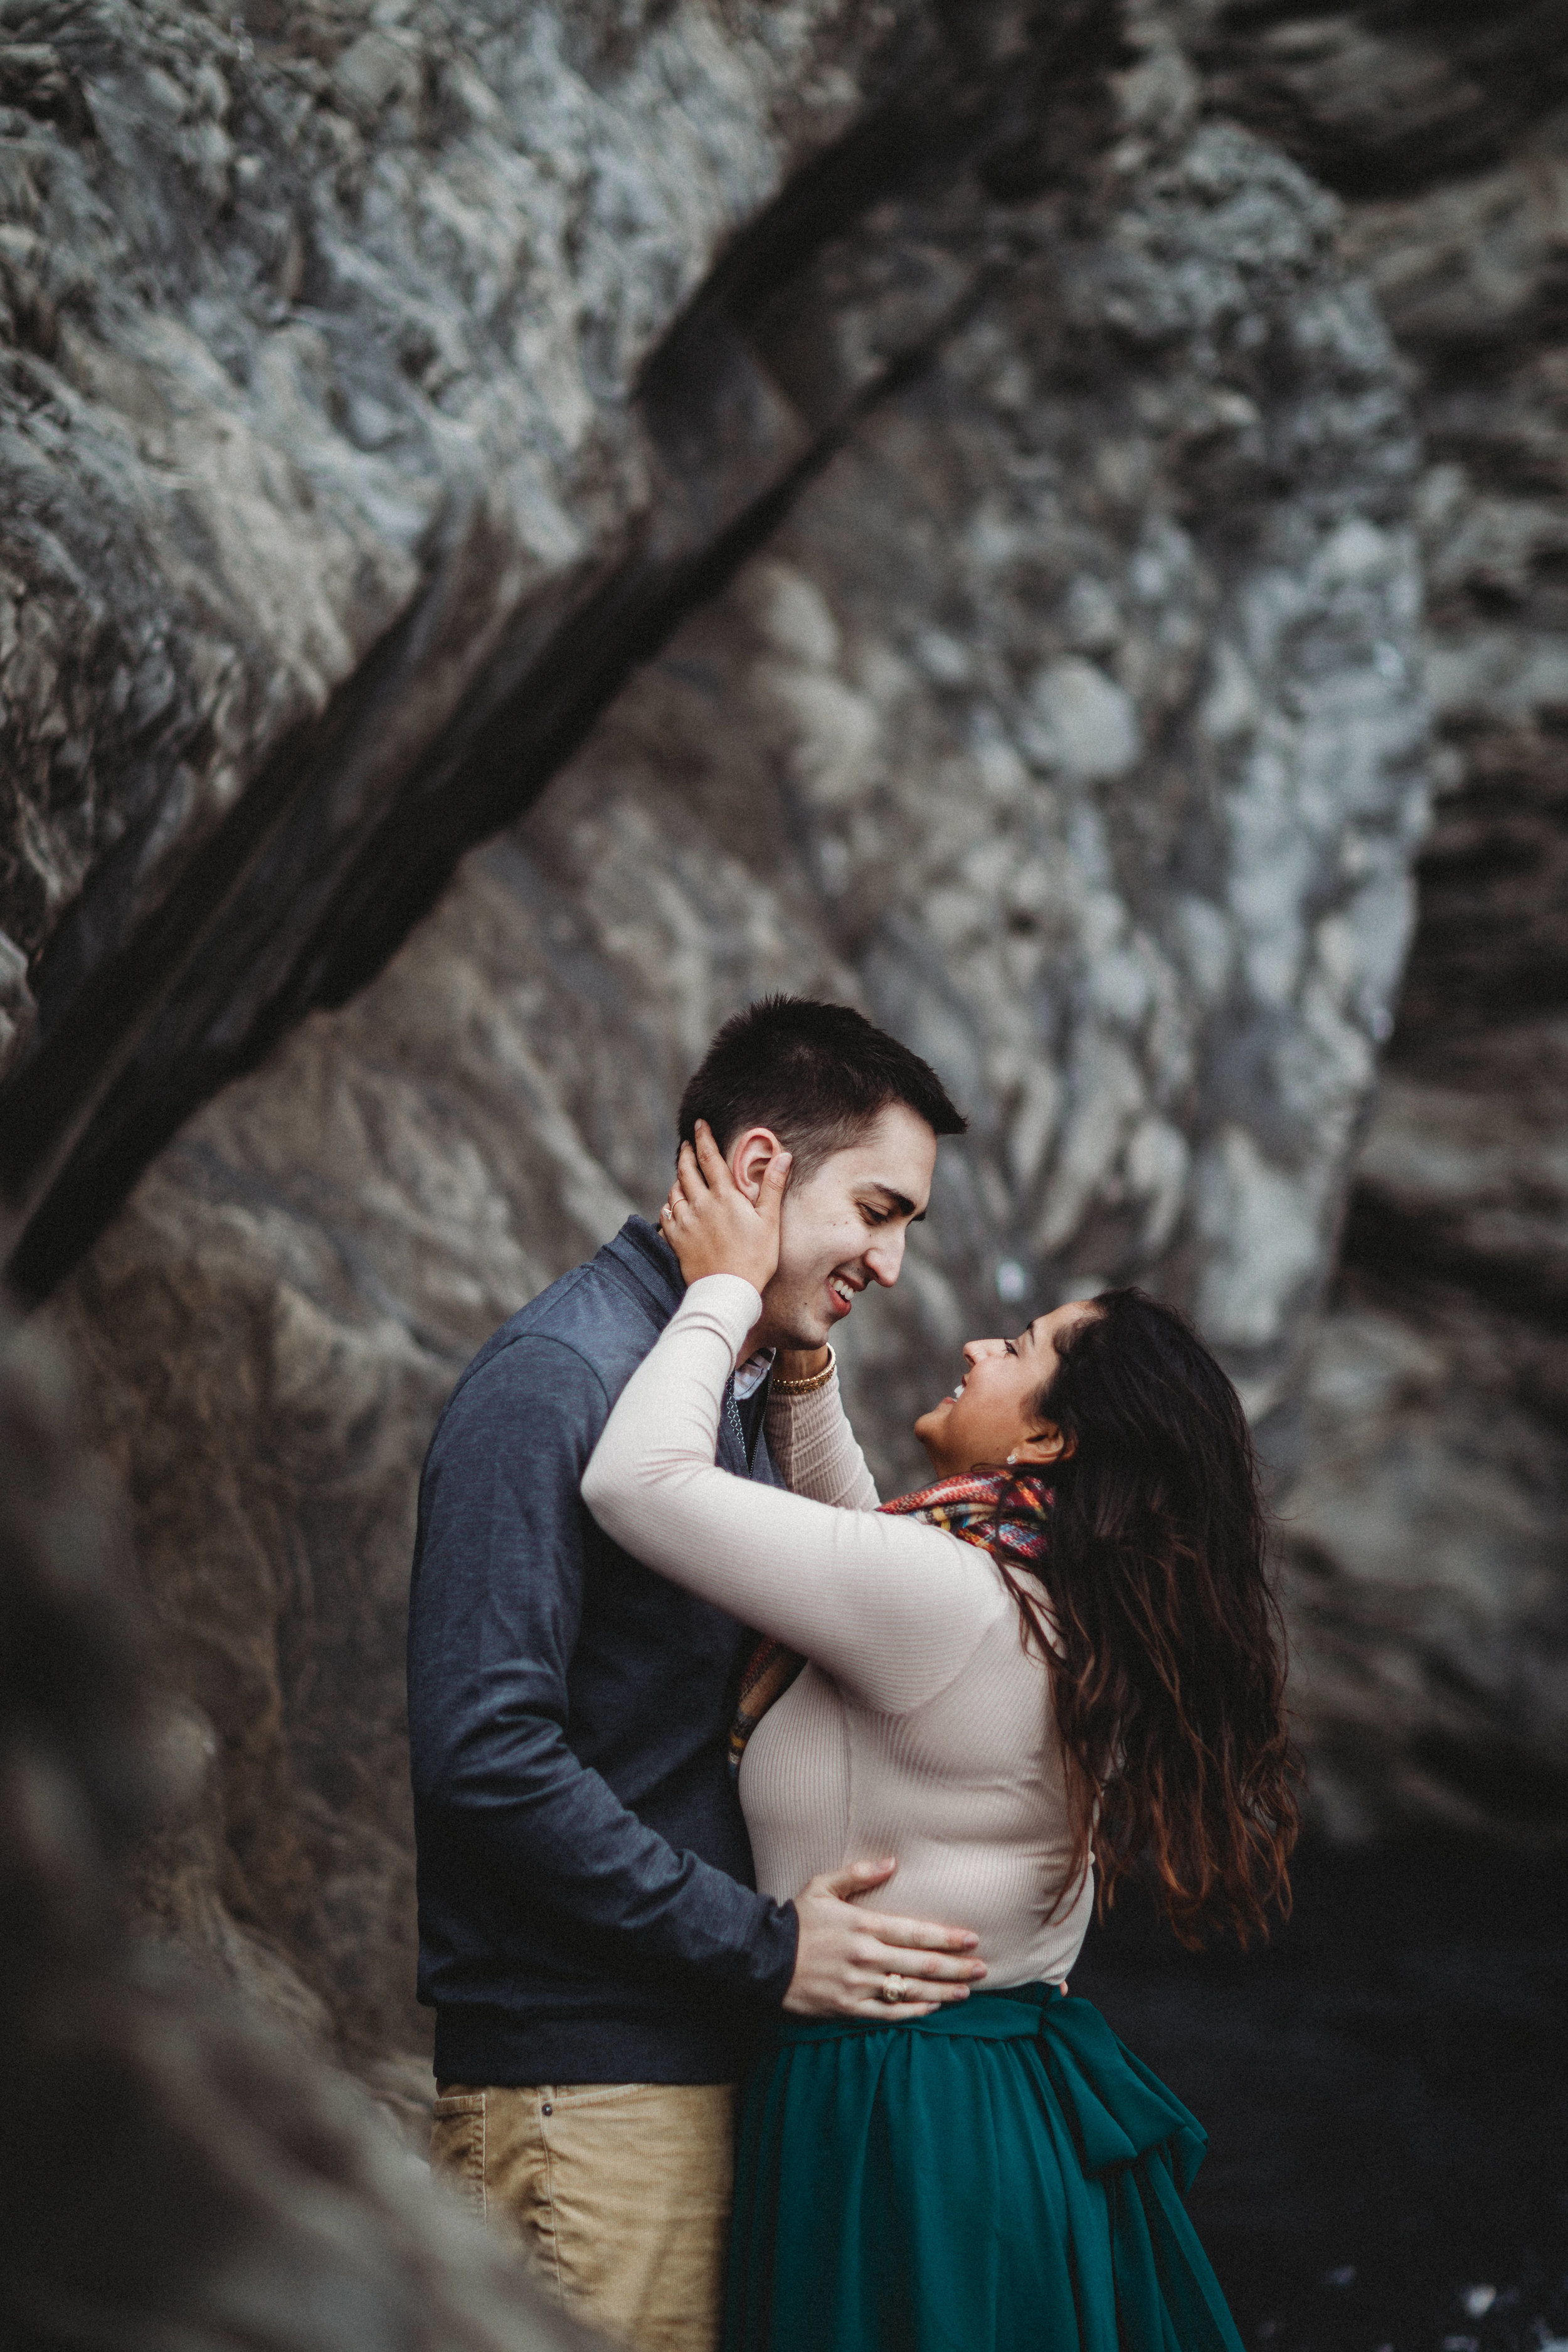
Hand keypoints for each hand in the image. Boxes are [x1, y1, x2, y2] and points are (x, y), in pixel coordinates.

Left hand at [660, 1119, 789, 1292]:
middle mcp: (700, 1204)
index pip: (709, 1157)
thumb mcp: (770, 1221)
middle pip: (687, 1170)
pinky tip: (673, 1207)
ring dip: (677, 1179)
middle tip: (686, 1144)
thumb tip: (783, 1156)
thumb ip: (772, 1186)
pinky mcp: (676, 1240)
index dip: (703, 1137)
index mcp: (724, 1196)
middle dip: (686, 1153)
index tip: (698, 1124)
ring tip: (682, 1175)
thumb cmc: (755, 1258)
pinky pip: (666, 1216)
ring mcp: (685, 1222)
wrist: (728, 1290)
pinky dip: (669, 1206)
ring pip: (674, 1191)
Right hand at [783, 1859, 986, 2019]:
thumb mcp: (823, 1886)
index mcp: (863, 1925)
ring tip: (966, 1990)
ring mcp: (857, 1984)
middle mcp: (865, 1956)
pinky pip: (887, 2012)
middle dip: (955, 1966)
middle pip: (921, 1964)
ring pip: (909, 1991)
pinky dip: (912, 2011)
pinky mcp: (847, 2007)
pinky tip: (931, 2007)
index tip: (972, 1938)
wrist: (764, 1957)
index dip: (947, 1937)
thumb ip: (859, 1873)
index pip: (915, 1932)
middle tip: (982, 1967)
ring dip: (942, 1991)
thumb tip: (892, 1862)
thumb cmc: (796, 1919)